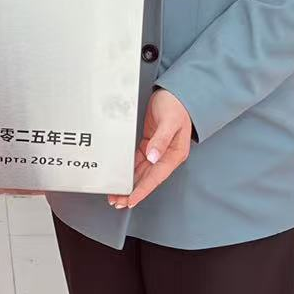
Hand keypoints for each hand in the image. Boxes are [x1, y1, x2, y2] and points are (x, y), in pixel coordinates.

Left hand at [109, 88, 192, 209]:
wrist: (176, 92)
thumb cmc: (177, 105)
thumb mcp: (169, 122)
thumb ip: (161, 140)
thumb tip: (153, 157)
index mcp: (174, 154)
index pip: (155, 177)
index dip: (142, 190)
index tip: (131, 200)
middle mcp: (165, 156)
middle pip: (147, 178)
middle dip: (133, 191)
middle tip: (117, 201)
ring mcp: (157, 150)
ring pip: (141, 172)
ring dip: (129, 183)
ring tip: (116, 193)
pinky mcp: (149, 143)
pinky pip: (138, 161)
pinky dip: (129, 169)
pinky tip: (120, 176)